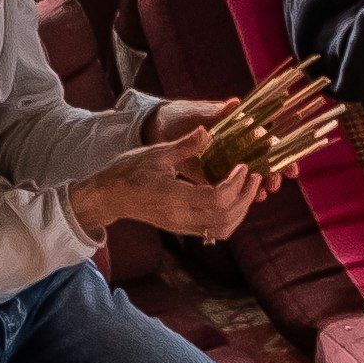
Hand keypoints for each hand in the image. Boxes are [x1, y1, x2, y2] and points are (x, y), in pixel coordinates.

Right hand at [69, 135, 255, 242]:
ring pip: (223, 229)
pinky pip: (215, 231)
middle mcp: (179, 217)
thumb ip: (185, 145)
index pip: (215, 199)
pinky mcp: (183, 229)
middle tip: (254, 175)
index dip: (235, 184)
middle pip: (225, 218)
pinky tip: (235, 198)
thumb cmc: (128, 171)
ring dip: (241, 210)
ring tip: (248, 187)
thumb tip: (207, 131)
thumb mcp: (156, 153)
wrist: (109, 197)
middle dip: (245, 197)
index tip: (242, 166)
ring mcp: (181, 226)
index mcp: (172, 196)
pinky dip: (231, 217)